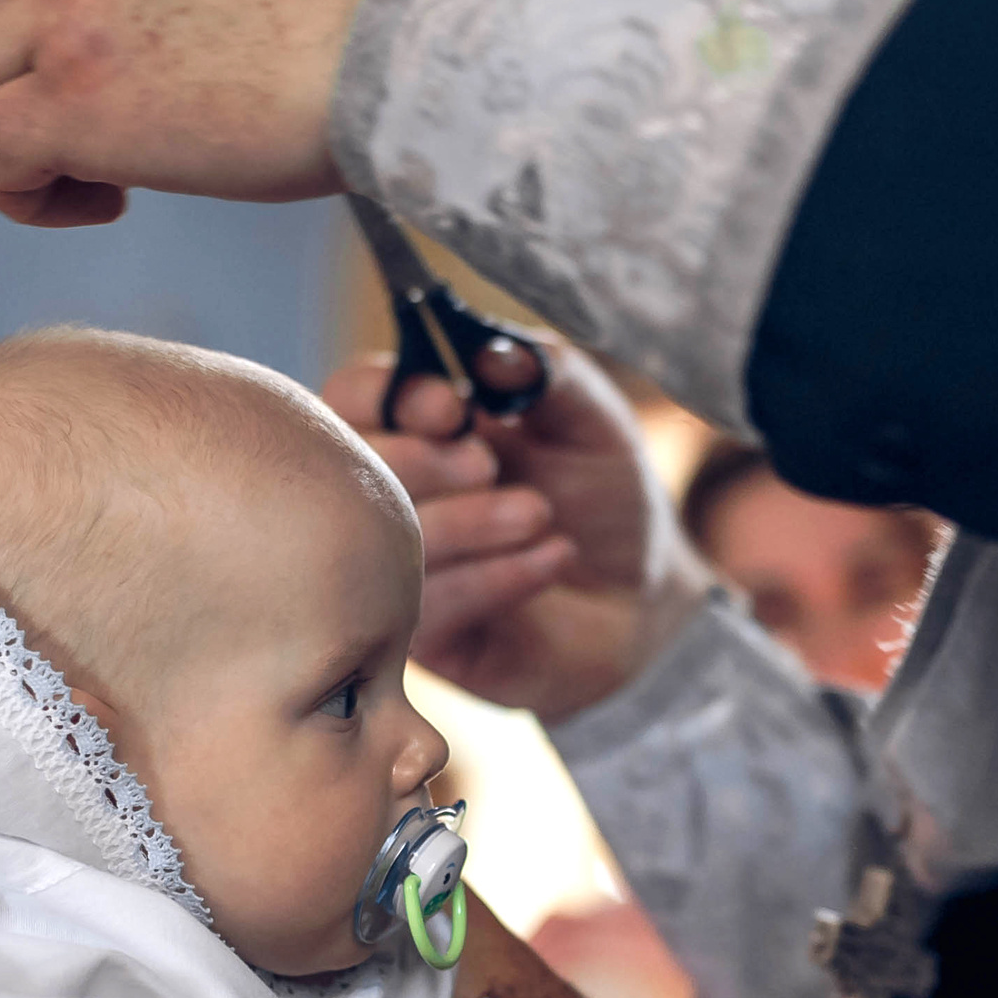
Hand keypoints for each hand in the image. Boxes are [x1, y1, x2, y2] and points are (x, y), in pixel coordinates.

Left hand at [0, 0, 449, 226]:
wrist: (422, 25)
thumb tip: (186, 15)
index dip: (33, 41)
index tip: (108, 87)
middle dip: (10, 93)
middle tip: (96, 146)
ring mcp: (62, 13)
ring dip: (16, 146)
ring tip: (105, 181)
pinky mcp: (75, 99)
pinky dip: (27, 193)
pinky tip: (106, 202)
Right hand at [327, 344, 710, 721]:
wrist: (646, 594)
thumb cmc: (603, 496)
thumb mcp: (588, 418)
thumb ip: (544, 370)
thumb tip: (489, 353)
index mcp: (413, 431)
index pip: (350, 399)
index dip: (388, 396)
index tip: (454, 407)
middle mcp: (391, 501)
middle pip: (351, 473)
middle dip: (422, 462)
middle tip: (490, 464)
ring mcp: (399, 576)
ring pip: (391, 546)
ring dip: (471, 521)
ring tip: (540, 513)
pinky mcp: (428, 644)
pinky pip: (433, 609)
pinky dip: (498, 576)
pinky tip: (554, 557)